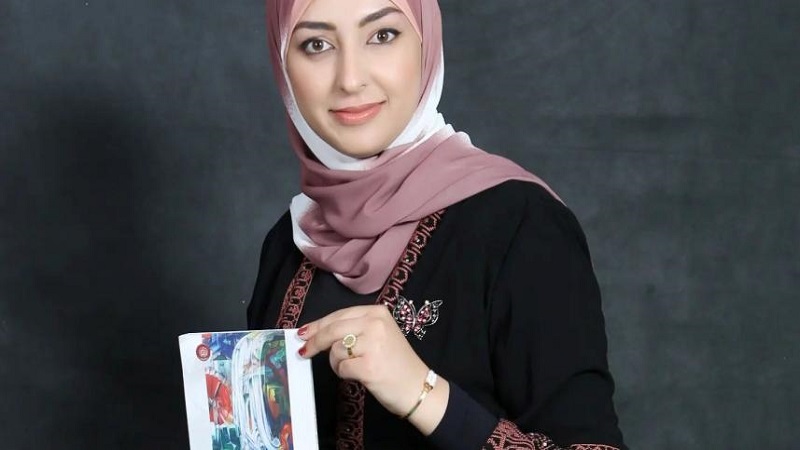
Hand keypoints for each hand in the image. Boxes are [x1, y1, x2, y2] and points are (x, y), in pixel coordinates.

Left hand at [296, 305, 447, 432]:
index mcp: (377, 312)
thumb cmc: (395, 363)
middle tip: (304, 351)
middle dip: (314, 342)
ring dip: (337, 363)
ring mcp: (372, 344)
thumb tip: (315, 333)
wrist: (417, 386)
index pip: (339, 315)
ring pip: (335, 350)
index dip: (318, 325)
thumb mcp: (378, 335)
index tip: (303, 333)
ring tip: (354, 368)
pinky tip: (359, 376)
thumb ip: (352, 330)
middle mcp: (375, 323)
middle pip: (332, 330)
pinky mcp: (368, 366)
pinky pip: (341, 368)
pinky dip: (344, 374)